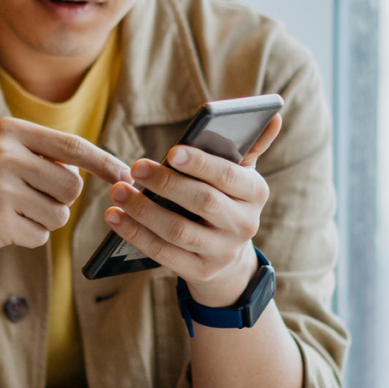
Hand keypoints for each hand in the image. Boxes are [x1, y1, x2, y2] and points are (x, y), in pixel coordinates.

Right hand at [0, 117, 132, 264]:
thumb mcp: (8, 157)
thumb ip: (49, 156)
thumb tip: (113, 170)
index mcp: (9, 131)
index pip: (72, 145)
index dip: (104, 162)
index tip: (128, 175)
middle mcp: (2, 154)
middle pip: (72, 186)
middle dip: (61, 200)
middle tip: (30, 200)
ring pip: (60, 214)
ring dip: (45, 221)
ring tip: (14, 213)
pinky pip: (41, 235)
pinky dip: (29, 237)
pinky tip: (3, 228)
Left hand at [104, 114, 282, 305]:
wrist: (228, 254)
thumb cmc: (226, 199)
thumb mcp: (239, 174)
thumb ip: (249, 145)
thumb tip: (273, 115)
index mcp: (256, 193)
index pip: (230, 176)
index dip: (201, 164)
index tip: (171, 151)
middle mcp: (245, 224)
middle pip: (203, 202)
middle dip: (166, 184)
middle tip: (136, 168)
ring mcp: (223, 252)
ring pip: (179, 231)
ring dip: (144, 210)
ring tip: (117, 191)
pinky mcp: (200, 272)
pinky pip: (163, 253)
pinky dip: (135, 234)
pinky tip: (115, 216)